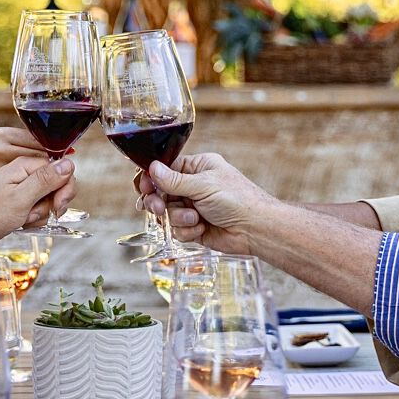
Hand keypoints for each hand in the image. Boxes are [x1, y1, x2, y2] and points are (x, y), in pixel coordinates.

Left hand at [0, 158, 74, 249]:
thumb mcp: (20, 197)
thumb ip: (45, 180)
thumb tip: (68, 163)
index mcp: (26, 166)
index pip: (61, 169)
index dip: (64, 188)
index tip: (57, 204)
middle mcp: (26, 175)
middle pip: (58, 186)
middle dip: (52, 204)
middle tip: (36, 212)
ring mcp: (23, 190)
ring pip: (49, 201)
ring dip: (40, 214)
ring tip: (21, 218)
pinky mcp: (21, 203)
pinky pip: (39, 211)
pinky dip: (33, 220)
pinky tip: (20, 223)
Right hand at [137, 153, 276, 255]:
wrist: (255, 229)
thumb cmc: (237, 200)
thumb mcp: (203, 185)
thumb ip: (174, 180)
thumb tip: (152, 168)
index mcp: (197, 168)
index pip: (164, 169)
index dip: (150, 179)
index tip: (143, 187)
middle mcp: (193, 186)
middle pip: (160, 193)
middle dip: (159, 202)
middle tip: (158, 208)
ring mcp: (192, 207)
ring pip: (166, 214)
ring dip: (178, 218)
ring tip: (195, 218)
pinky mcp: (194, 227)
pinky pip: (176, 230)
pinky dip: (187, 231)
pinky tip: (202, 228)